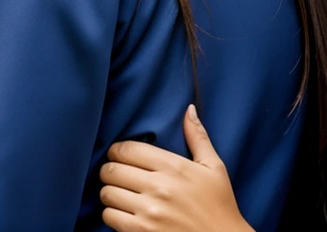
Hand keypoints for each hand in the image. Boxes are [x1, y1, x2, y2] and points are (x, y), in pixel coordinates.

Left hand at [100, 105, 254, 231]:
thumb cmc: (219, 206)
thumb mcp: (214, 168)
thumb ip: (198, 137)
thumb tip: (189, 109)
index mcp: (174, 167)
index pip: (127, 149)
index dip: (117, 150)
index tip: (119, 155)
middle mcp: (159, 188)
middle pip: (112, 170)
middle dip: (110, 170)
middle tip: (115, 174)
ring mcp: (149, 213)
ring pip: (107, 194)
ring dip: (109, 193)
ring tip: (118, 194)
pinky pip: (110, 218)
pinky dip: (111, 215)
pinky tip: (123, 213)